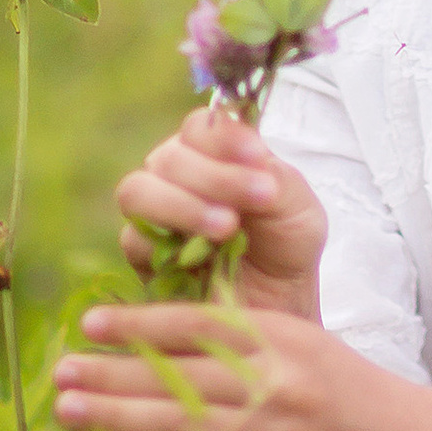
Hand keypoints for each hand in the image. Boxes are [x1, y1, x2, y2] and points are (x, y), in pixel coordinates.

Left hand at [50, 300, 412, 430]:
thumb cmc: (339, 388)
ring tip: (71, 410)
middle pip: (180, 377)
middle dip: (114, 375)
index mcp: (281, 339)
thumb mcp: (299, 344)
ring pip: (186, 426)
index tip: (91, 324)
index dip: (140, 323)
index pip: (198, 325)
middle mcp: (278, 384)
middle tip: (60, 373)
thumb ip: (238, 338)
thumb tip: (152, 334)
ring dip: (121, 419)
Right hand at [114, 105, 324, 316]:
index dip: (224, 137)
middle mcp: (176, 176)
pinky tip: (203, 255)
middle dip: (214, 176)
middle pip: (169, 157)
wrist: (276, 303)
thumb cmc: (285, 246)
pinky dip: (167, 242)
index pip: (200, 127)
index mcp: (212, 153)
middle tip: (259, 198)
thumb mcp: (298, 208)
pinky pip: (133, 239)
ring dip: (182, 205)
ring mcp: (153, 213)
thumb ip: (276, 178)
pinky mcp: (142, 255)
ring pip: (137, 191)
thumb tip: (253, 161)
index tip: (258, 155)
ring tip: (227, 227)